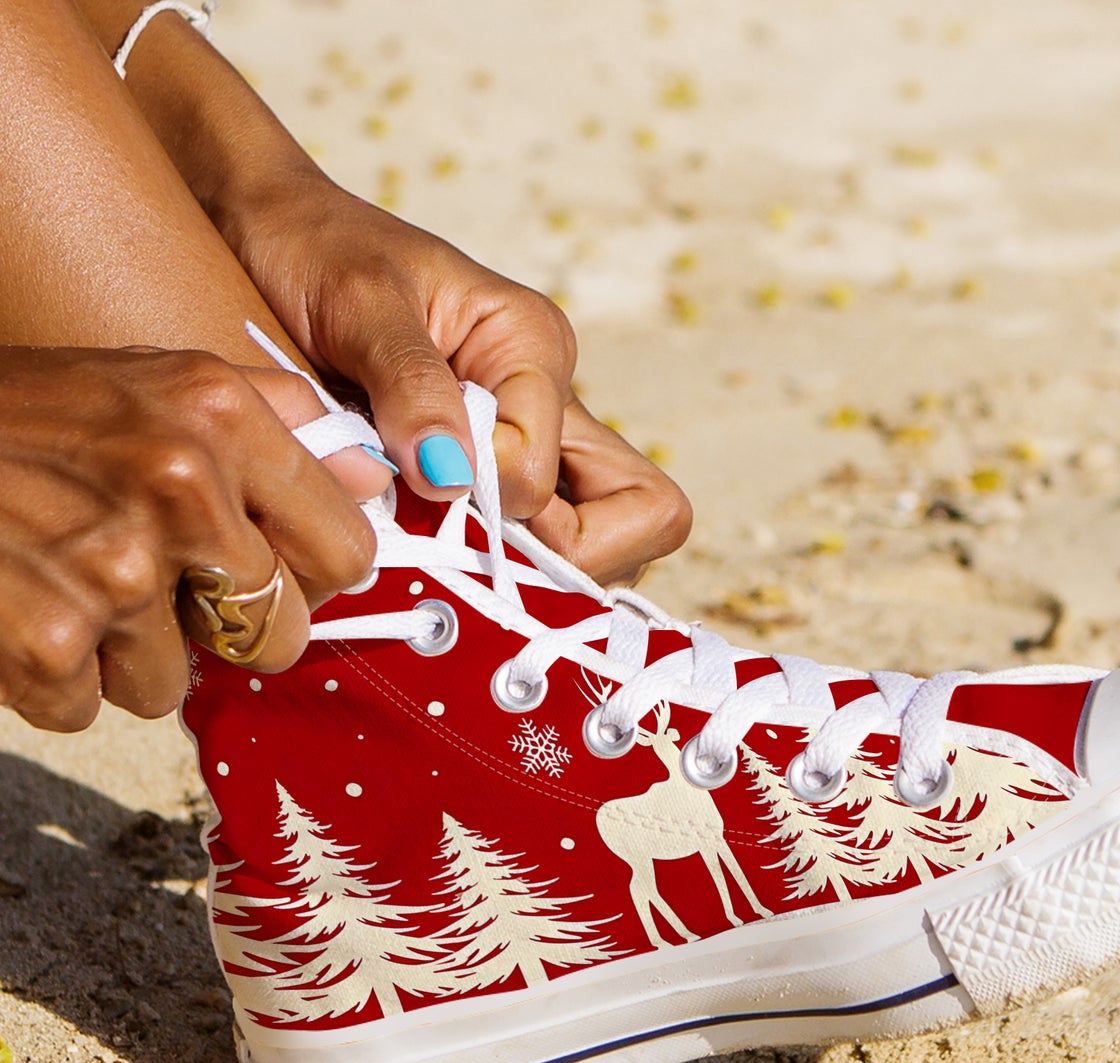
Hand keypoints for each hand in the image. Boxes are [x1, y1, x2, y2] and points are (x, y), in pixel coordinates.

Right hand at [0, 346, 381, 731]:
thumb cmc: (24, 415)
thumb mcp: (157, 379)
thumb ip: (278, 421)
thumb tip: (379, 477)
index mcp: (221, 416)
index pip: (346, 550)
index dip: (314, 578)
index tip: (280, 575)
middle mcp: (179, 486)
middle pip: (276, 633)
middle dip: (226, 629)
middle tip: (162, 587)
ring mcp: (113, 570)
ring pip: (178, 681)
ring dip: (125, 651)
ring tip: (66, 578)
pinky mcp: (48, 644)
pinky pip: (94, 707)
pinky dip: (56, 679)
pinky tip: (22, 609)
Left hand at [226, 178, 691, 584]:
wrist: (269, 232)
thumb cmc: (312, 248)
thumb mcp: (358, 301)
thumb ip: (412, 386)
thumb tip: (454, 479)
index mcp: (534, 350)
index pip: (558, 479)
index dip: (500, 502)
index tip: (429, 485)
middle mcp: (551, 405)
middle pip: (643, 517)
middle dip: (567, 557)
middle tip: (469, 544)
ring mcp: (530, 445)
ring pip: (598, 543)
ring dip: (531, 566)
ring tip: (442, 545)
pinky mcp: (492, 474)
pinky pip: (536, 546)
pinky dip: (494, 565)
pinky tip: (429, 547)